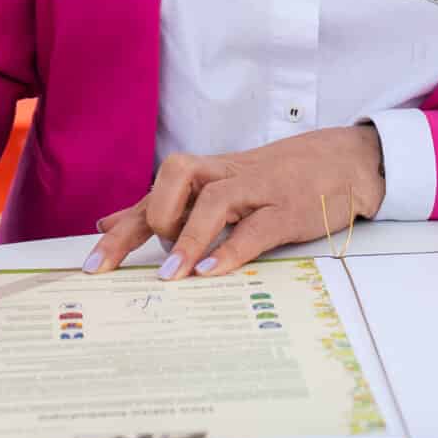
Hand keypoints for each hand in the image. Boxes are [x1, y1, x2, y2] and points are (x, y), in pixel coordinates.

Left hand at [85, 126, 385, 280]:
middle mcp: (227, 176)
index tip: (91, 262)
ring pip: (215, 199)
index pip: (155, 194)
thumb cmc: (277, 178)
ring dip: (187, 238)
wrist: (347, 160)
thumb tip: (107, 224)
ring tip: (170, 277)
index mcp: (208, 175)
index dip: (121, 228)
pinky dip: (232, 250)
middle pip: (174, 181)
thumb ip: (165, 206)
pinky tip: (212, 273)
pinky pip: (257, 227)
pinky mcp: (290, 208)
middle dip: (144, 223)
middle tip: (120, 266)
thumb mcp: (218, 186)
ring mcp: (260, 190)